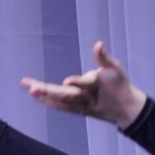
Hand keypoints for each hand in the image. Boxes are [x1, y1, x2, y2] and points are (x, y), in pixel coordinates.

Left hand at [21, 40, 145, 127]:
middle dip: (50, 92)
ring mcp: (81, 106)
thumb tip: (98, 44)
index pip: (86, 84)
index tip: (66, 81)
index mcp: (98, 85)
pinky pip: (60, 106)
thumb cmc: (119, 85)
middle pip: (67, 95)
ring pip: (61, 102)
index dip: (77, 82)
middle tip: (33, 88)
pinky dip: (47, 101)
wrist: (125, 109)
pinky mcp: (77, 110)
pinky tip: (33, 94)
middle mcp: (88, 98)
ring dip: (44, 96)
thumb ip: (104, 57)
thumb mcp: (116, 68)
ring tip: (29, 88)